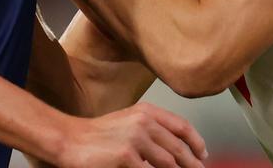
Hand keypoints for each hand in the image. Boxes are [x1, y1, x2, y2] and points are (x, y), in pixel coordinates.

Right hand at [55, 103, 206, 167]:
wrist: (70, 139)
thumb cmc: (97, 134)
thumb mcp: (128, 121)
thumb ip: (152, 130)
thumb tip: (175, 150)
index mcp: (146, 111)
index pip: (182, 126)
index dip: (196, 143)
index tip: (202, 155)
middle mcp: (144, 122)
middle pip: (178, 148)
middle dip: (192, 165)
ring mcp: (135, 140)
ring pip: (169, 164)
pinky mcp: (126, 157)